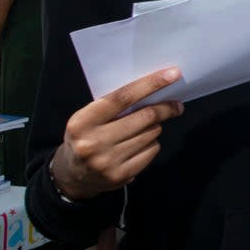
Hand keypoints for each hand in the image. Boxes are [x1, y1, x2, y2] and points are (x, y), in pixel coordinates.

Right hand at [51, 68, 184, 200]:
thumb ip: (115, 105)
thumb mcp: (89, 118)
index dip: (150, 84)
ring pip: (151, 134)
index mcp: (82, 122)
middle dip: (165, 108)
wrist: (72, 175)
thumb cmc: (86, 136)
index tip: (172, 74)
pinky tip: (140, 145)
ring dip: (155, 127)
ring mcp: (107, 161)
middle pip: (144, 117)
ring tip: (146, 128)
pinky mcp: (120, 175)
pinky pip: (151, 151)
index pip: (122, 97)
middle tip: (177, 105)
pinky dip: (152, 144)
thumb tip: (155, 90)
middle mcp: (93, 142)